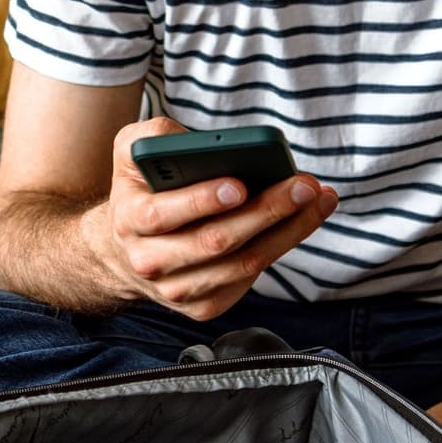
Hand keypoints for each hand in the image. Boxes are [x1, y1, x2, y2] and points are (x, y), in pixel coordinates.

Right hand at [82, 117, 341, 321]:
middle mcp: (150, 261)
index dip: (202, 200)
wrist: (123, 248)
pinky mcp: (202, 306)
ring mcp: (177, 290)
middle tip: (304, 186)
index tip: (239, 184)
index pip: (164, 214)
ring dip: (288, 231)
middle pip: (215, 241)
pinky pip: (248, 280)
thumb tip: (200, 142)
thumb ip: (154, 136)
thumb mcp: (131, 152)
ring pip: (242, 264)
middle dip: (266, 211)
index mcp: (129, 219)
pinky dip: (280, 249)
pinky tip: (302, 222)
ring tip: (318, 200)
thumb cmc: (140, 189)